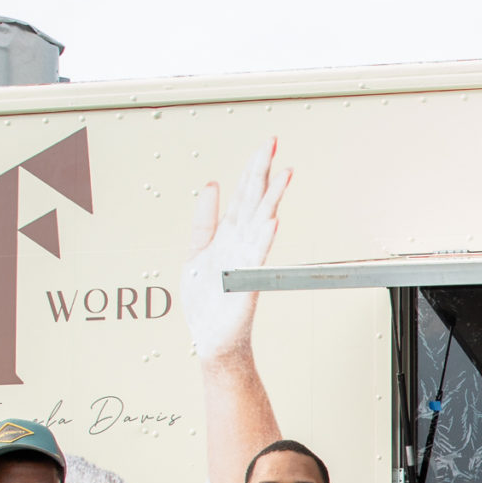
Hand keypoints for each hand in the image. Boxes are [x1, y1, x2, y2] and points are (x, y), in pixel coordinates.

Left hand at [180, 140, 290, 364]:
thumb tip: (210, 184)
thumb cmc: (207, 302)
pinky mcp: (244, 283)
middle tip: (273, 143)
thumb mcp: (196, 251)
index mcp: (228, 235)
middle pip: (253, 200)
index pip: (244, 194)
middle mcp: (239, 244)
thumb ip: (204, 218)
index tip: (266, 143)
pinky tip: (272, 220)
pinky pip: (254, 257)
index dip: (253, 168)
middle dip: (262, 171)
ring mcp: (244, 262)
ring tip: (284, 173)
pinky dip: (263, 238)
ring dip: (271, 198)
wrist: (212, 339)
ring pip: (259, 222)